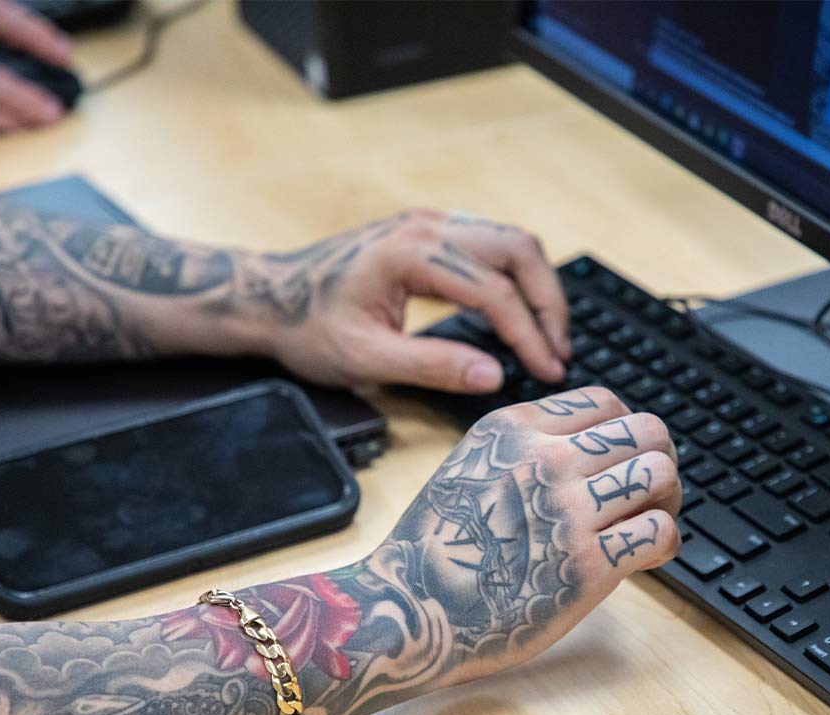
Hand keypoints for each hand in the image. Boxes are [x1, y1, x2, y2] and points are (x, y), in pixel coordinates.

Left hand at [252, 208, 572, 392]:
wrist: (271, 298)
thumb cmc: (308, 327)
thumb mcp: (365, 359)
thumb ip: (432, 366)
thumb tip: (494, 376)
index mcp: (411, 254)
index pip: (494, 290)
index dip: (528, 334)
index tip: (547, 370)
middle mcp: (427, 227)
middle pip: (518, 250)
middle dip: (549, 302)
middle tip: (559, 353)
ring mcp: (429, 224)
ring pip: (511, 240)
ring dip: (538, 285)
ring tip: (548, 336)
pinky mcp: (429, 232)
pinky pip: (493, 243)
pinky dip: (518, 274)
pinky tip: (520, 310)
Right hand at [345, 387, 681, 697]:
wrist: (411, 610)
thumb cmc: (439, 547)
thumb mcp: (470, 464)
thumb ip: (526, 445)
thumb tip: (591, 445)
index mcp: (515, 429)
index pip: (605, 401)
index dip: (625, 429)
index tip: (623, 457)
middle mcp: (545, 460)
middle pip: (645, 429)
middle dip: (657, 458)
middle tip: (650, 491)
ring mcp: (567, 512)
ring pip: (661, 472)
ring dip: (669, 498)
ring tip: (652, 520)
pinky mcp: (587, 566)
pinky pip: (660, 531)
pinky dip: (666, 542)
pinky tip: (648, 556)